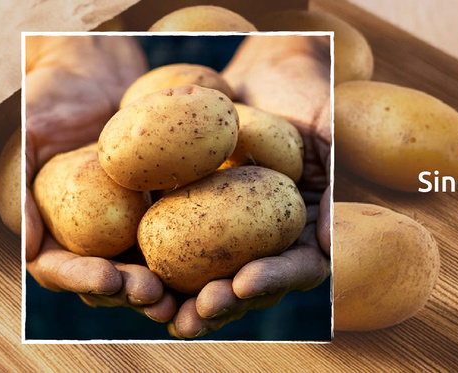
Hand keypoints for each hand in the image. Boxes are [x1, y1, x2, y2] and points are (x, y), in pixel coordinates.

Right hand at [22, 36, 175, 321]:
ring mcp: (123, 232)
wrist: (97, 70)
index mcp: (46, 229)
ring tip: (183, 298)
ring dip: (162, 293)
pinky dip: (191, 263)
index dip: (82, 279)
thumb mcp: (26, 130)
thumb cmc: (52, 96)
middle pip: (105, 283)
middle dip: (128, 294)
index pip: (58, 269)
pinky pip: (177, 244)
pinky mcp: (160, 217)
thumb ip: (19, 182)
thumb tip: (28, 248)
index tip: (109, 277)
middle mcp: (85, 239)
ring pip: (142, 275)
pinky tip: (213, 269)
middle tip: (153, 293)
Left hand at [170, 35, 333, 337]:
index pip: (297, 268)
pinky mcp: (186, 220)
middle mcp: (265, 242)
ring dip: (183, 300)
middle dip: (223, 304)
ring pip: (205, 280)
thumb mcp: (327, 126)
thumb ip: (330, 175)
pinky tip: (127, 276)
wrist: (261, 70)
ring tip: (162, 310)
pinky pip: (168, 247)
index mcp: (304, 231)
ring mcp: (225, 235)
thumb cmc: (304, 93)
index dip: (273, 280)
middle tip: (199, 309)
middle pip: (246, 287)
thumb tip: (325, 244)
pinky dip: (149, 265)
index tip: (244, 281)